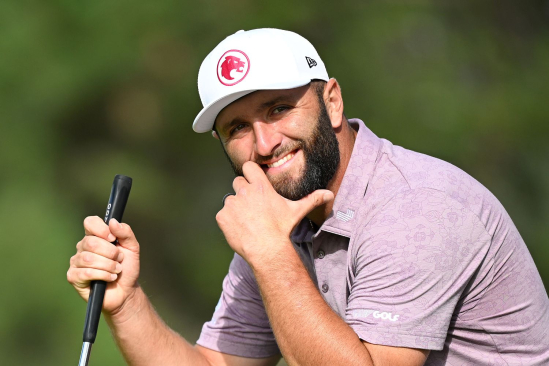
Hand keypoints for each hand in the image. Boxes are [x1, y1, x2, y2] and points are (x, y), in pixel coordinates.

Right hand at [67, 216, 140, 314]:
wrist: (126, 291)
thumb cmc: (127, 268)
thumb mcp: (132, 248)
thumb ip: (125, 233)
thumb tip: (113, 222)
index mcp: (95, 236)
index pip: (90, 222)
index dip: (101, 229)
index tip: (113, 238)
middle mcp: (83, 247)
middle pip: (91, 242)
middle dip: (110, 252)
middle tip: (119, 259)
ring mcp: (76, 262)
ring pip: (89, 258)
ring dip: (108, 265)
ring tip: (117, 270)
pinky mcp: (73, 277)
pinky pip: (86, 272)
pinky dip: (103, 275)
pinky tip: (110, 278)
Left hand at [216, 161, 333, 264]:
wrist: (266, 248)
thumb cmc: (282, 229)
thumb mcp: (297, 211)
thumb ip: (312, 199)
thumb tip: (329, 194)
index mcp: (260, 186)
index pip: (248, 166)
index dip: (250, 173)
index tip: (254, 182)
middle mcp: (244, 191)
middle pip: (237, 182)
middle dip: (243, 191)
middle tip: (252, 206)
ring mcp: (232, 203)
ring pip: (230, 199)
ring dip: (236, 207)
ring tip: (248, 220)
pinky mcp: (222, 216)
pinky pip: (223, 214)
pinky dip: (228, 221)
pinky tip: (240, 229)